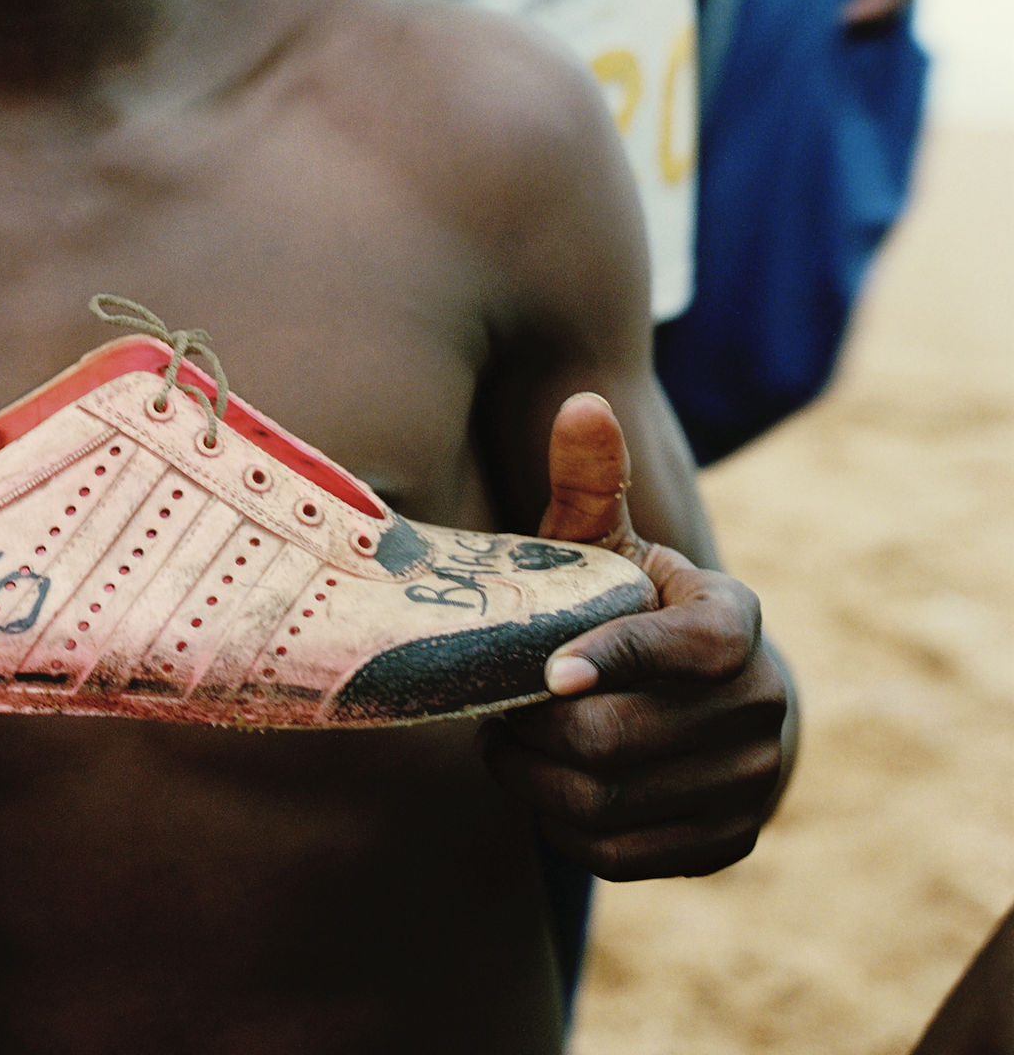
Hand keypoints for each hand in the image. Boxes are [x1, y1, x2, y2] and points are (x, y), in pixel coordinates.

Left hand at [482, 393, 791, 880]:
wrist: (697, 696)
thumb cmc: (627, 600)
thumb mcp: (608, 539)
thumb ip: (588, 478)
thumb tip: (581, 402)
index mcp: (734, 624)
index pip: (680, 649)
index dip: (612, 660)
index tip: (546, 672)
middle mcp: (761, 707)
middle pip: (616, 741)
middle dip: (534, 729)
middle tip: (494, 706)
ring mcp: (750, 785)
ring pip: (604, 803)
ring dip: (533, 778)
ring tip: (508, 739)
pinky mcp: (724, 845)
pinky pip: (616, 854)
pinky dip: (560, 825)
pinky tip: (543, 784)